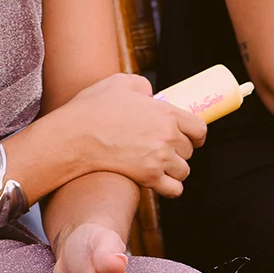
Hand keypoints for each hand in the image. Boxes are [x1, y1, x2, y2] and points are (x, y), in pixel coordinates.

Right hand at [54, 72, 204, 194]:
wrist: (74, 136)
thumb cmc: (92, 107)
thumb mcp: (118, 82)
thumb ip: (142, 85)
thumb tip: (150, 94)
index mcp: (166, 113)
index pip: (199, 128)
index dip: (197, 134)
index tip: (192, 138)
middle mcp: (167, 136)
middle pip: (190, 150)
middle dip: (179, 150)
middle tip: (162, 149)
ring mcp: (159, 159)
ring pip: (183, 171)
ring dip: (174, 169)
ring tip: (159, 166)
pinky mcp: (148, 178)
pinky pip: (174, 190)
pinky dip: (170, 188)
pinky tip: (160, 182)